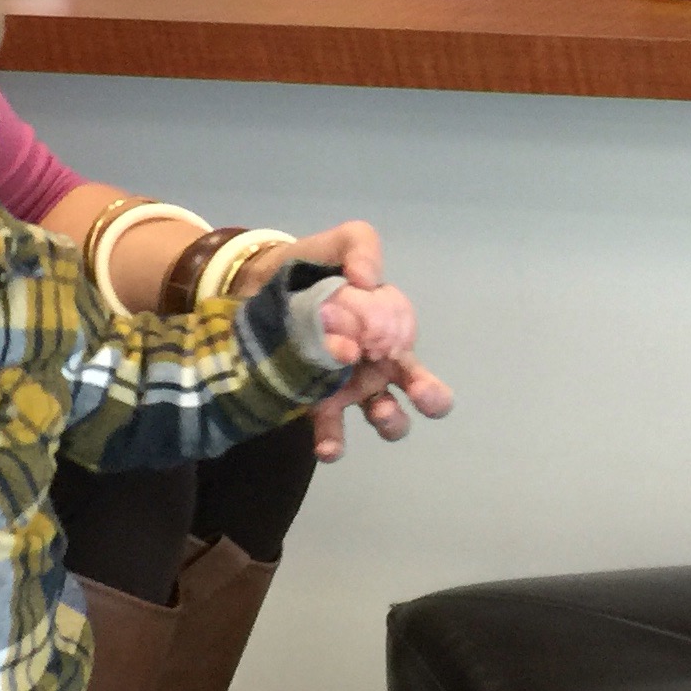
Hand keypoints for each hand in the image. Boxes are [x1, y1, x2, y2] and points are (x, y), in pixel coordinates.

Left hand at [237, 224, 454, 461]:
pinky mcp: (317, 403)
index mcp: (390, 332)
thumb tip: (369, 279)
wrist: (260, 284)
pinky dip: (334, 443)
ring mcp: (349, 387)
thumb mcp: (338, 242)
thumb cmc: (310, 266)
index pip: (413, 349)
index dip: (409, 355)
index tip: (384, 341)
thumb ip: (360, 247)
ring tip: (378, 412)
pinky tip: (327, 448)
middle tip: (421, 394)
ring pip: (387, 417)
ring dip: (390, 420)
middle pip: (420, 392)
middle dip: (430, 397)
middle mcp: (378, 365)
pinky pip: (332, 431)